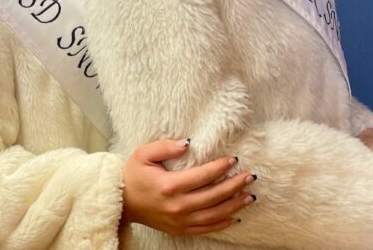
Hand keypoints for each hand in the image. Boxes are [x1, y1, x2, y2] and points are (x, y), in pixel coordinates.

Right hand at [121, 138, 254, 235]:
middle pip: (213, 196)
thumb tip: (188, 143)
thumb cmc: (133, 175)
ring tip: (249, 196)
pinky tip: (235, 215)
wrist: (122, 202)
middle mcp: (177, 206)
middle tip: (250, 177)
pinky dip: (222, 223)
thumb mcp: (143, 154)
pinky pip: (206, 228)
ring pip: (214, 215)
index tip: (233, 159)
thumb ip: (166, 147)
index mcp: (169, 186)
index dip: (220, 167)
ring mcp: (179, 220)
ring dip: (234, 205)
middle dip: (234, 186)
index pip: (202, 176)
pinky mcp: (179, 229)